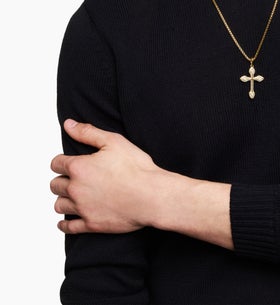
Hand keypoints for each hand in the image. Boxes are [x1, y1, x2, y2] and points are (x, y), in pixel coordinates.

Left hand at [51, 119, 232, 248]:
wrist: (151, 195)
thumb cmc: (137, 168)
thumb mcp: (113, 141)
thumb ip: (88, 132)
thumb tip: (68, 124)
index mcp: (79, 167)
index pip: (56, 164)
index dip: (62, 161)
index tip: (68, 163)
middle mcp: (76, 188)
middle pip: (55, 185)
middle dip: (62, 180)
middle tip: (72, 179)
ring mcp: (82, 208)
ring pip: (59, 205)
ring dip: (63, 199)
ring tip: (73, 196)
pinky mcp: (90, 224)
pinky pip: (68, 227)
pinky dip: (64, 223)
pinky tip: (67, 220)